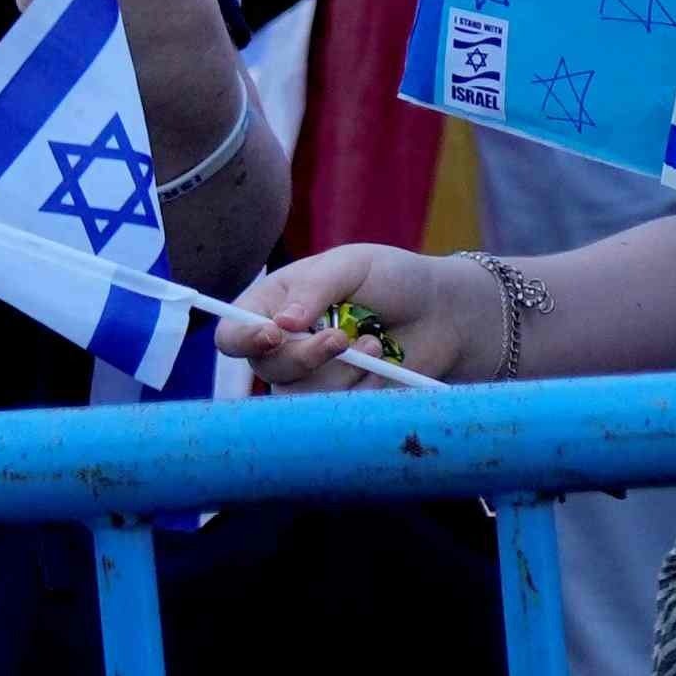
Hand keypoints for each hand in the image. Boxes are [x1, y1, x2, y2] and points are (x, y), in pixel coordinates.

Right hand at [226, 243, 495, 389]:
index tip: (275, 334)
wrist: (443, 313)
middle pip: (268, 370)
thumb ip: (315, 287)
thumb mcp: (353, 265)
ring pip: (303, 395)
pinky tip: (384, 363)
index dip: (245, 340)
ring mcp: (309, 379)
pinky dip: (364, 387)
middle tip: (342, 338)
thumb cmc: (392, 279)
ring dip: (343, 371)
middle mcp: (282, 348)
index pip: (233, 335)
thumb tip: (282, 324)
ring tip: (375, 343)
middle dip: (307, 357)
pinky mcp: (339, 403)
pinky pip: (337, 410)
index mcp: (271, 307)